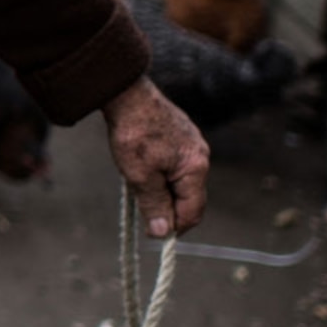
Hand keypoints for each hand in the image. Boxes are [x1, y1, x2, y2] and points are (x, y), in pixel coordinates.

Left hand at [103, 77, 208, 237]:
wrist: (126, 94)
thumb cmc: (133, 134)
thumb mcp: (140, 176)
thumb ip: (154, 204)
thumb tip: (163, 233)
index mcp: (196, 168)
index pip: (193, 211)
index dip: (174, 227)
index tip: (154, 232)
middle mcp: (200, 155)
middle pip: (189, 197)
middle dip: (168, 207)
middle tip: (142, 207)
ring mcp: (192, 143)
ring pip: (181, 180)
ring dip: (162, 189)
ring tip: (139, 183)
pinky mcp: (181, 135)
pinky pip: (175, 164)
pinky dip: (161, 173)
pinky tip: (143, 167)